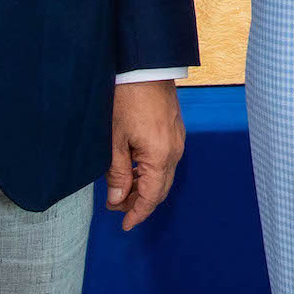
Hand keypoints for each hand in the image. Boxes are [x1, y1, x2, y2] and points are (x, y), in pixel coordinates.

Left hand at [107, 80, 185, 230]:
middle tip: (116, 208)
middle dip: (139, 203)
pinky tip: (134, 169)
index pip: (152, 197)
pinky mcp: (175, 131)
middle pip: (160, 189)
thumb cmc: (127, 99)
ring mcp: (178, 140)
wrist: (145, 67)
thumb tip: (117, 200)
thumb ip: (118, 173)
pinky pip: (166, 161)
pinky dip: (151, 172)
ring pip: (163, 175)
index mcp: (160, 157)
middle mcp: (174, 151)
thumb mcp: (115, 139)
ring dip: (145, 187)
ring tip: (121, 189)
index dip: (137, 214)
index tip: (124, 226)